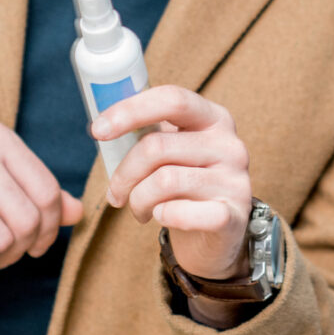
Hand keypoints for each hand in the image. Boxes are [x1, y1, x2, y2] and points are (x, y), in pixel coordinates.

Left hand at [99, 86, 253, 281]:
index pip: (172, 99)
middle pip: (157, 146)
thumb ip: (149, 133)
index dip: (130, 110)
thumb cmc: (185, 186)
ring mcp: (235, 180)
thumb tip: (102, 124)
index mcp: (214, 118)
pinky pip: (181, 213)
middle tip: (115, 194)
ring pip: (164, 181)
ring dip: (138, 200)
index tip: (98, 130)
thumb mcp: (173, 152)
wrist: (218, 235)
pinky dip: (162, 216)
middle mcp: (230, 144)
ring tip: (139, 210)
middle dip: (124, 173)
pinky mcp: (233, 216)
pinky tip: (161, 217)